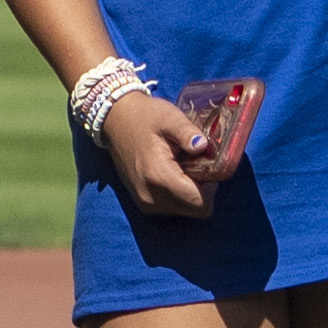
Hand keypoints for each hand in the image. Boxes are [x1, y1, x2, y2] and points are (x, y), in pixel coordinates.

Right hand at [102, 87, 213, 220]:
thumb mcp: (169, 118)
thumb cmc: (145, 117)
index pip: (200, 203)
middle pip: (195, 209)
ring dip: (192, 192)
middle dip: (203, 190)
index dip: (212, 186)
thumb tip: (203, 146)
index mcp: (159, 177)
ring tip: (184, 166)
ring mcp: (145, 204)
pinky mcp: (143, 204)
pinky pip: (173, 207)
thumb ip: (187, 132)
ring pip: (186, 210)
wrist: (116, 121)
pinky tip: (175, 173)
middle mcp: (151, 198)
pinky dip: (180, 194)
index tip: (207, 164)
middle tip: (197, 163)